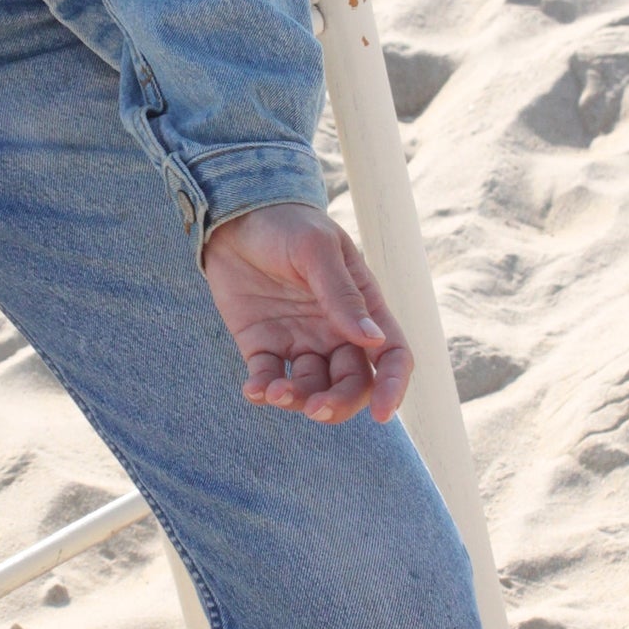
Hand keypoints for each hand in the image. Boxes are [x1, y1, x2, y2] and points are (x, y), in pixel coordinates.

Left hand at [201, 202, 411, 425]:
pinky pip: (269, 378)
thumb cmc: (287, 225)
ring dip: (298, 401)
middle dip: (340, 404)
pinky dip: (263, 391)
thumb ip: (341, 295)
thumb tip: (373, 339)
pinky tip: (254, 390)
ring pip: (312, 389)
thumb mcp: (317, 251)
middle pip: (353, 384)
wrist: (234, 214)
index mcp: (363, 306)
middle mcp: (336, 331)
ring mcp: (300, 341)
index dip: (394, 386)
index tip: (383, 413)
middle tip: (316, 409)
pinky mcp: (263, 345)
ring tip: (274, 392)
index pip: (392, 355)